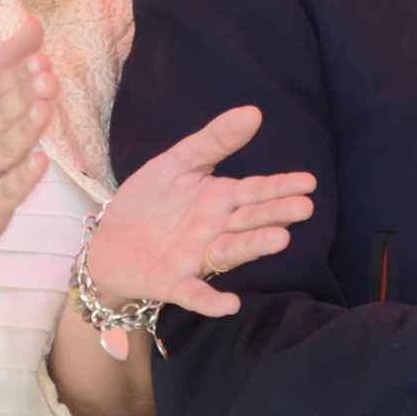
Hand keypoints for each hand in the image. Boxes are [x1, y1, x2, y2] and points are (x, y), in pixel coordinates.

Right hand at [0, 17, 53, 261]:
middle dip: (22, 94)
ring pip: (3, 149)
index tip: (39, 57)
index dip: (16, 75)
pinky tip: (40, 162)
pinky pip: (6, 190)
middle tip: (47, 75)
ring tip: (44, 109)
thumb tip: (34, 23)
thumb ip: (6, 65)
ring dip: (24, 129)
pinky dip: (22, 177)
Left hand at [86, 106, 315, 316]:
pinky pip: (194, 292)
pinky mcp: (173, 282)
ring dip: (253, 247)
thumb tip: (254, 111)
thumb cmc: (149, 201)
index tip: (308, 182)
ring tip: (280, 240)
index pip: (256, 192)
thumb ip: (214, 140)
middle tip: (303, 208)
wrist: (108, 241)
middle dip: (276, 214)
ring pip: (230, 251)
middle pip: (249, 220)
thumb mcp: (178, 162)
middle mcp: (216, 230)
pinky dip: (210, 300)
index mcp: (220, 200)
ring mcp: (197, 258)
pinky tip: (230, 304)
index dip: (281, 187)